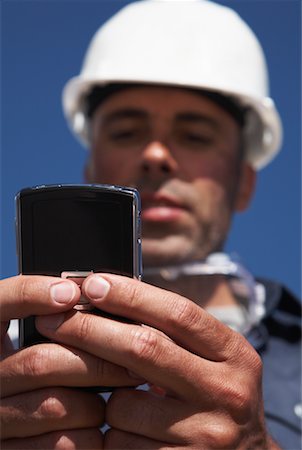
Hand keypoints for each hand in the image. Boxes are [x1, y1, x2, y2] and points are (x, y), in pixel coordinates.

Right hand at [0, 275, 140, 448]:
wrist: (28, 430)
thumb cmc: (52, 379)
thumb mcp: (45, 344)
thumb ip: (63, 324)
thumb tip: (98, 298)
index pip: (1, 303)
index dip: (32, 294)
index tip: (72, 291)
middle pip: (41, 361)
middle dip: (97, 360)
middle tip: (135, 361)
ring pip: (54, 405)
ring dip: (95, 402)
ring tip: (113, 397)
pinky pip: (59, 443)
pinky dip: (89, 436)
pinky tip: (98, 428)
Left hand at [35, 273, 277, 448]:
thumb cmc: (215, 399)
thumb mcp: (213, 361)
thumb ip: (175, 336)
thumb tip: (108, 301)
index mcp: (234, 353)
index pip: (178, 313)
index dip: (132, 295)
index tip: (93, 284)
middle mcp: (227, 390)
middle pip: (145, 348)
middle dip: (89, 329)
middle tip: (51, 319)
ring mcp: (208, 434)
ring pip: (123, 403)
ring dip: (104, 396)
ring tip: (116, 397)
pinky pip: (121, 444)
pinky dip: (111, 432)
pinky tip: (125, 430)